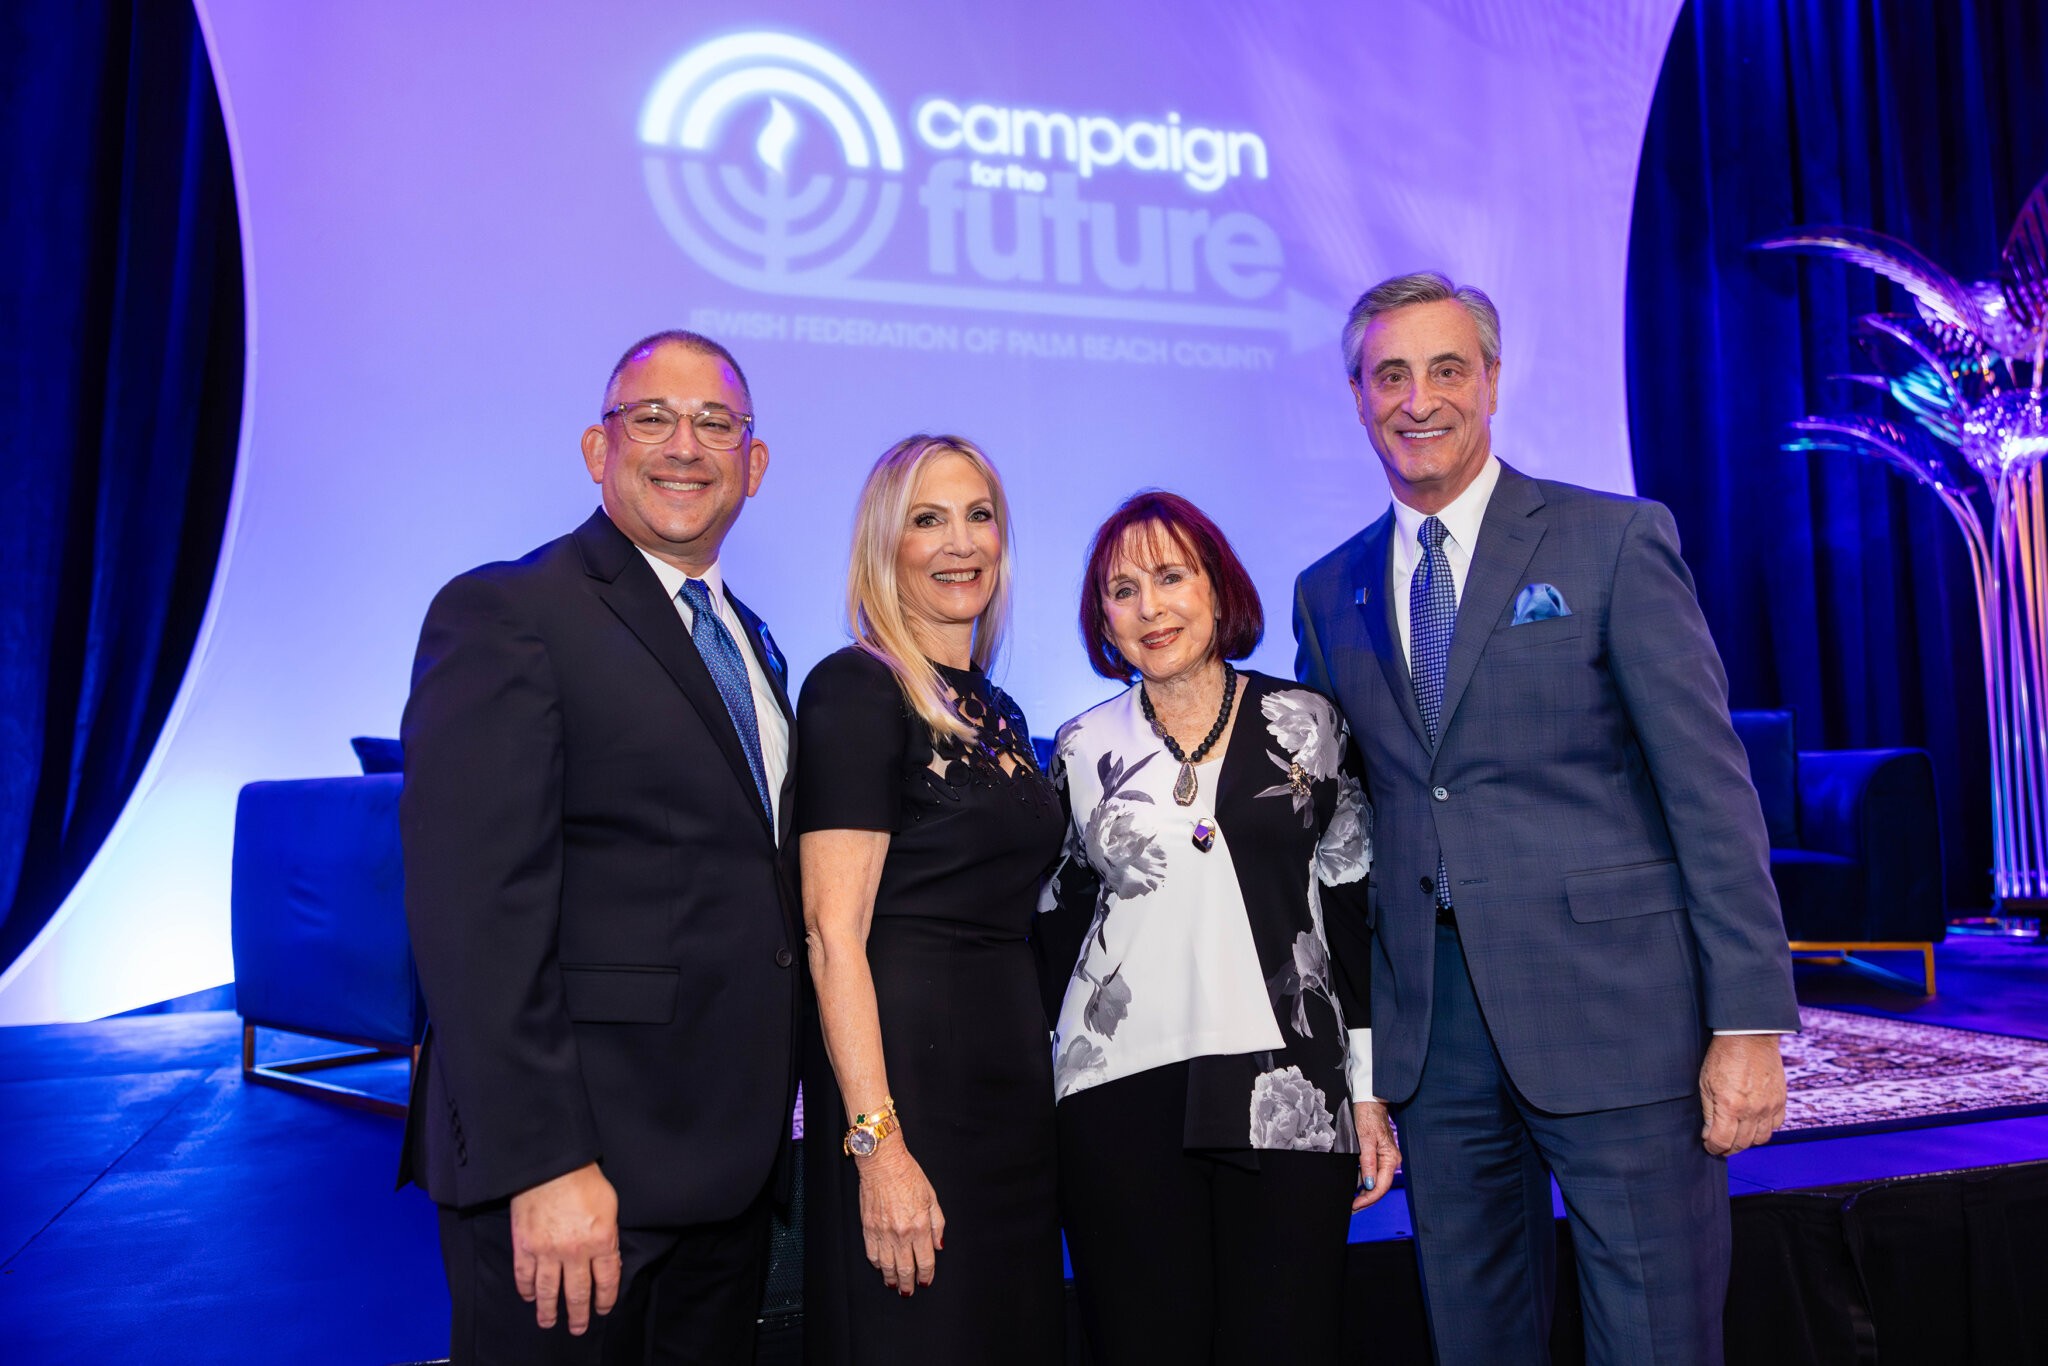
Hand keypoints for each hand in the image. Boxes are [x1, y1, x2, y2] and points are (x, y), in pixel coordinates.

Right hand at [509, 1162, 621, 1333]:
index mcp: (601, 1241)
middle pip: (578, 1293)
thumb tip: (607, 1258)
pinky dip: (526, 1289)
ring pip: (549, 1291)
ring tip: (549, 1322)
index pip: (606, 1280)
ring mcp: (547, 1251)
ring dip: (549, 1310)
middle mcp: (574, 1252)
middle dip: (579, 1314)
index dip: (605, 1299)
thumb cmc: (584, 1179)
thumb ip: (608, 1235)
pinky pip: (524, 1276)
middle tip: (577, 1328)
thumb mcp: (610, 1205)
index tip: (603, 1309)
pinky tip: (529, 1297)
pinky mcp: (525, 1245)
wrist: (550, 1163)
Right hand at [855, 1141, 944, 1295]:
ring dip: (891, 1279)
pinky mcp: (868, 1228)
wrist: (883, 1163)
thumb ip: (938, 1224)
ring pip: (887, 1265)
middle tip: (909, 1291)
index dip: (926, 1275)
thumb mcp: (932, 1198)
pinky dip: (877, 1264)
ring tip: (894, 1285)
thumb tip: (939, 1246)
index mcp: (920, 1226)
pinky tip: (881, 1268)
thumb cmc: (908, 1175)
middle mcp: (901, 1233)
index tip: (925, 1282)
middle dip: (909, 1283)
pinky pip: (872, 1254)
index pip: (925, 1261)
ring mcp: (882, 1232)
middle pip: (905, 1268)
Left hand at [1352, 1100, 1401, 1210]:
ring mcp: (1385, 1159)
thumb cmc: (1368, 1117)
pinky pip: (1372, 1174)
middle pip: (1379, 1187)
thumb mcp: (1365, 1140)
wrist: (1370, 1102)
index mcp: (1390, 1159)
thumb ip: (1368, 1163)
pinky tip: (1356, 1188)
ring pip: (1375, 1182)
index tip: (1355, 1205)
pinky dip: (1364, 1183)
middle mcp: (1390, 1161)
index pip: (1381, 1186)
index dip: (1368, 1198)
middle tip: (1352, 1208)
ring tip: (1352, 1202)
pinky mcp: (1379, 1156)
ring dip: (1365, 1193)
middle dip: (1366, 1200)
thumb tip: (1368, 1184)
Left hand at [1699, 1034, 1786, 1155]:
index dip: (1713, 1148)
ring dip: (1747, 1141)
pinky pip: (1775, 1125)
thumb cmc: (1723, 1057)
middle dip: (1729, 1148)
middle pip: (1742, 1144)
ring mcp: (1769, 1106)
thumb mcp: (1705, 1083)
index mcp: (1730, 1106)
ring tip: (1737, 1135)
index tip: (1709, 1146)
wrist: (1749, 1037)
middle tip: (1721, 1145)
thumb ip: (1708, 1112)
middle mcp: (1752, 1110)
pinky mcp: (1780, 1100)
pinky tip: (1754, 1123)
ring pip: (1760, 1139)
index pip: (1722, 1141)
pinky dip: (1764, 1129)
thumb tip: (1709, 1134)